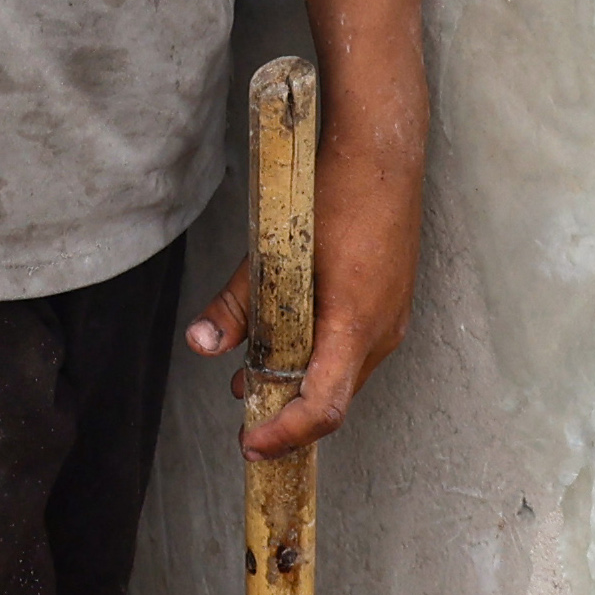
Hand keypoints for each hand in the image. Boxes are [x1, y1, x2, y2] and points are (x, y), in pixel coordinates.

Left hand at [182, 115, 423, 457]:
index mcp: (355, 323)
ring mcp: (392, 317)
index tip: (251, 445)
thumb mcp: (273, 250)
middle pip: (334, 396)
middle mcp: (382, 330)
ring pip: (344, 371)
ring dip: (303, 378)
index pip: (325, 408)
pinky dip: (320, 353)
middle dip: (287, 410)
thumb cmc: (330, 192)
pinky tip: (289, 333)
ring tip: (255, 370)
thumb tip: (202, 345)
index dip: (286, 434)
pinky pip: (355, 345)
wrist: (382, 149)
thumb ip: (237, 304)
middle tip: (241, 405)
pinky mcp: (391, 301)